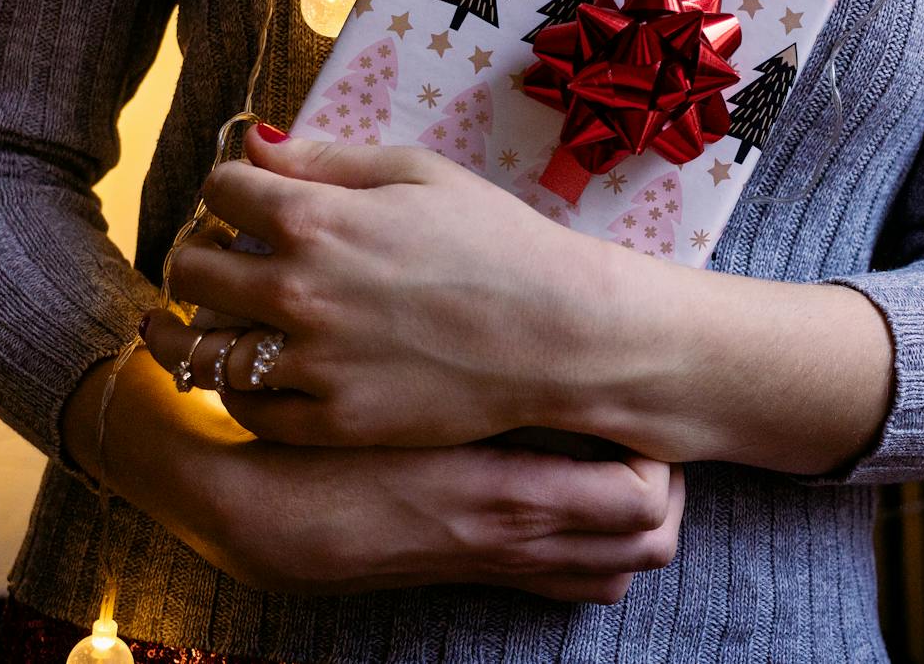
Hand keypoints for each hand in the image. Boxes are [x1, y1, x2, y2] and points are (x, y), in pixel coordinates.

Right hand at [62, 354, 684, 602]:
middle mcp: (514, 542)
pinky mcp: (475, 576)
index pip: (637, 500)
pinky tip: (575, 509)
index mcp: (503, 497)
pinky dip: (591, 557)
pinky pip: (568, 586)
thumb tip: (522, 337)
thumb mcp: (385, 406)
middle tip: (655, 437)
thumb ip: (456, 375)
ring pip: (615, 571)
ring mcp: (499, 566)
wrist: (254, 521)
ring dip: (635, 530)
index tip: (652, 416)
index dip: (665, 463)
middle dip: (669, 494)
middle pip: (647, 540)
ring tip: (628, 468)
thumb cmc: (320, 452)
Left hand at [143, 125, 626, 448]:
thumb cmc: (498, 242)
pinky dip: (239, 390)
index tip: (246, 202)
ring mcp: (312, 363)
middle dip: (200, 256)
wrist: (558, 333)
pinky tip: (255, 373)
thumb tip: (255, 144)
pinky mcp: (333, 421)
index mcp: (315, 219)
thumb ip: (328, 159)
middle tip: (224, 262)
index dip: (230, 189)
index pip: (220, 191)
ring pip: (203, 349)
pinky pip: (246, 410)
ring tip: (211, 323)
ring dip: (198, 330)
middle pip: (191, 271)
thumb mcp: (419, 174)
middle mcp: (298, 291)